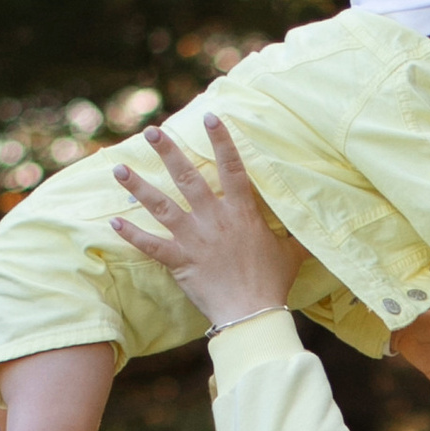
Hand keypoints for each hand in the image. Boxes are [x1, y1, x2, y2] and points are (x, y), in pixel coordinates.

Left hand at [106, 119, 300, 330]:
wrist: (252, 312)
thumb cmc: (273, 282)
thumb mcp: (292, 252)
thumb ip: (297, 234)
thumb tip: (316, 225)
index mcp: (241, 212)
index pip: (232, 167)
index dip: (221, 141)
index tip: (209, 117)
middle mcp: (214, 219)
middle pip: (187, 177)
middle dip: (167, 151)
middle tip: (151, 131)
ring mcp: (194, 239)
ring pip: (161, 205)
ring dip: (138, 186)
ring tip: (118, 168)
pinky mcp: (179, 261)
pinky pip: (150, 245)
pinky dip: (130, 234)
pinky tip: (112, 220)